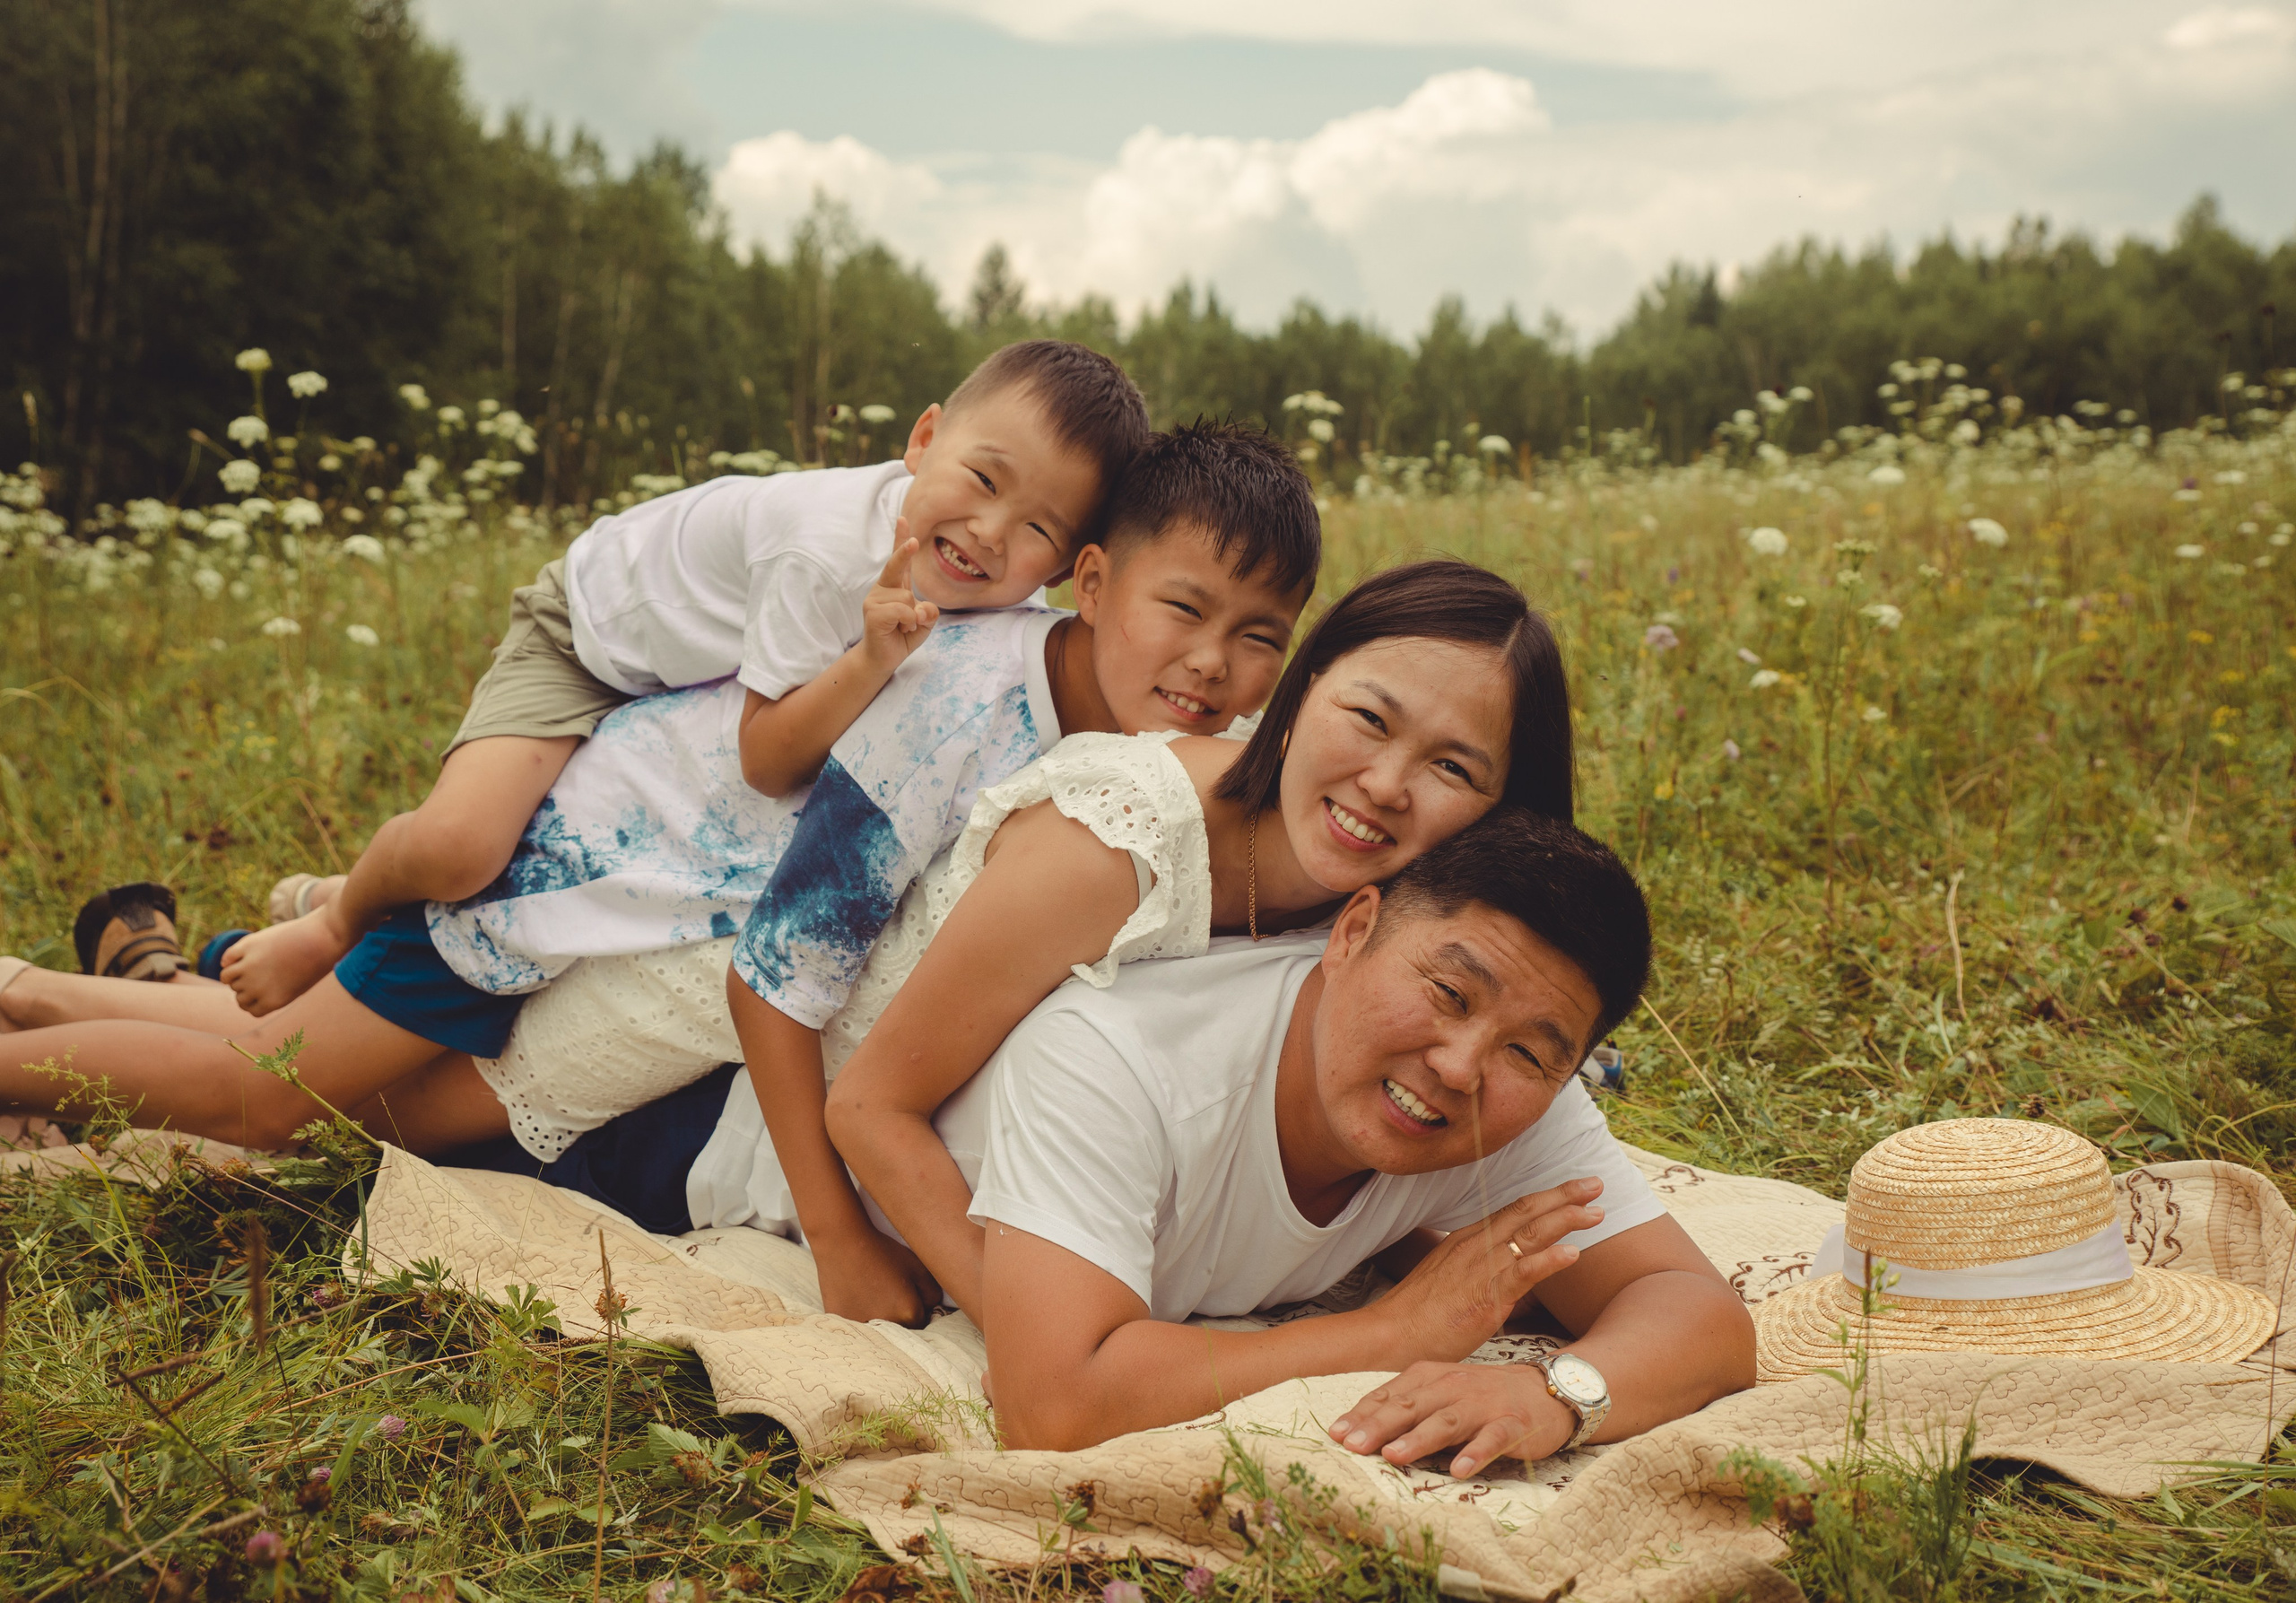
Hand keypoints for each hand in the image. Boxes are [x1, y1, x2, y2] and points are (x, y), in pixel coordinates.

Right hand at [812, 1223, 942, 1328]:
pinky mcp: (843, 1324)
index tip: (907, 1294)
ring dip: (879, 1320)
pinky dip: (858, 1316)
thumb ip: (933, 1294)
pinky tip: (855, 1298)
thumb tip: (931, 1310)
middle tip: (888, 1294)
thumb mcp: (918, 1266)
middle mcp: (888, 1325)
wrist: (843, 1243)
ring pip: (879, 1332)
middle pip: (901, 1330)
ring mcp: (863, 1327)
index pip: (921, 1322)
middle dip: (899, 1317)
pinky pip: (856, 1328)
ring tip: (871, 1296)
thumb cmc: (882, 1252)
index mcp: (909, 1313)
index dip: (916, 1307)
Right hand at [861, 523, 940, 670]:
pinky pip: (903, 611)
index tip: (903, 518)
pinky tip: (900, 631)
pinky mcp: (872, 612)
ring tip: (903, 627)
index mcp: (895, 586)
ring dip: (914, 617)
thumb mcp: (924, 622)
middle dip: (905, 551)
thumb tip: (922, 608)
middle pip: (897, 565)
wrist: (882, 659)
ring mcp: (875, 599)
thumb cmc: (902, 637)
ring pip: (908, 597)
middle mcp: (883, 588)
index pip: (899, 560)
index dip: (901, 539)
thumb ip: (928, 612)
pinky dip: (909, 623)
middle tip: (914, 541)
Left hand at [1328, 1360, 1574, 1478]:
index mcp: (1430, 1377)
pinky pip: (1492, 1439)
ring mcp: (1483, 1405)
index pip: (1390, 1395)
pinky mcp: (1512, 1424)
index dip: (1362, 1414)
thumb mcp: (1440, 1393)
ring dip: (1419, 1439)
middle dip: (1379, 1426)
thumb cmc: (1481, 1396)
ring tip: (1394, 1455)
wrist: (1544, 1390)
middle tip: (1352, 1446)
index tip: (1335, 1435)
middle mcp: (1453, 1386)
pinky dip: (1475, 1453)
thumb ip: (1405, 1407)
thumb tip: (1357, 1430)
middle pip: (1410, 1406)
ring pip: (1446, 1421)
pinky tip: (1460, 1470)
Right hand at [1374, 1178, 1604, 1361]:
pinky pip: (1524, 1272)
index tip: (1573, 1189)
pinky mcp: (1487, 1295)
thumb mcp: (1450, 1281)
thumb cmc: (1418, 1315)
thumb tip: (1501, 1279)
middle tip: (1596, 1184)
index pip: (1513, 1210)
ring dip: (1566, 1219)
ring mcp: (1482, 1267)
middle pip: (1527, 1211)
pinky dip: (1550, 1259)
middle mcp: (1476, 1245)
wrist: (1390, 1333)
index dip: (1546, 1197)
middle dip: (1564, 1195)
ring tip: (1596, 1211)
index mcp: (1467, 1239)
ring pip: (1531, 1234)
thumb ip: (1478, 1273)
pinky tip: (1573, 1253)